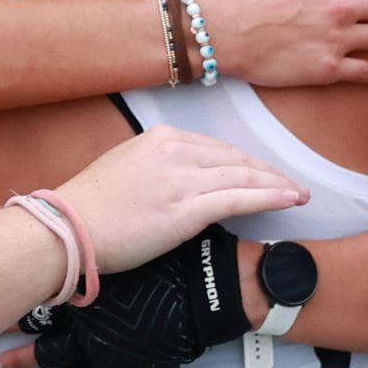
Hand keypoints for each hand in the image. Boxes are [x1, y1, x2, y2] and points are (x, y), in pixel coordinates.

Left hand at [14, 226, 280, 367]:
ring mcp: (101, 335)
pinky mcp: (121, 361)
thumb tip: (124, 209)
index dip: (18, 278)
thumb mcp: (165, 222)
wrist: (222, 286)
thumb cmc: (196, 254)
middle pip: (38, 312)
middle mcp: (89, 302)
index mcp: (97, 267)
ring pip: (52, 351)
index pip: (47, 273)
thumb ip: (141, 221)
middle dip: (8, 321)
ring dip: (22, 360)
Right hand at [51, 126, 305, 269]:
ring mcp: (184, 179)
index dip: (245, 162)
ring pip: (244, 176)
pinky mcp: (188, 209)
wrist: (67, 229)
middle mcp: (176, 152)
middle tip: (290, 185)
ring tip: (299, 194)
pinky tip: (291, 200)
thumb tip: (179, 182)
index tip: (262, 173)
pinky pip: (240, 199)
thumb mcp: (125, 169)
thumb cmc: (89, 208)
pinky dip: (271, 197)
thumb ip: (158, 168)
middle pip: (235, 159)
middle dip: (267, 173)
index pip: (216, 148)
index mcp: (162, 139)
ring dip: (277, 185)